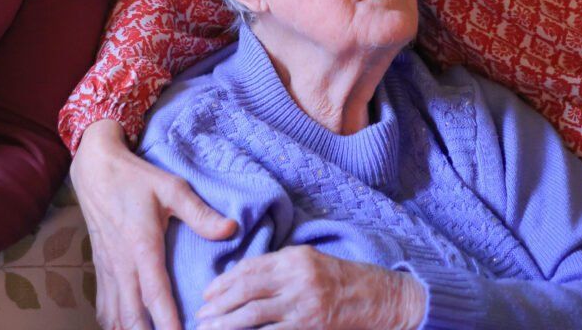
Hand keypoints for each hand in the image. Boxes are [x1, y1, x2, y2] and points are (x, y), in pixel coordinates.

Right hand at [71, 119, 237, 329]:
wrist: (95, 169)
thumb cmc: (135, 178)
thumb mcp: (171, 188)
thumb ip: (200, 213)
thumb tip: (230, 229)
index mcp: (142, 247)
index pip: (156, 295)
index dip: (168, 323)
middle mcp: (122, 264)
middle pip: (132, 316)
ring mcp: (108, 269)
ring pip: (115, 316)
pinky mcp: (100, 268)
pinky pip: (103, 306)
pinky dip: (113, 323)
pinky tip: (124, 329)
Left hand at [196, 246, 424, 329]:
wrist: (379, 297)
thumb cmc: (342, 279)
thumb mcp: (311, 262)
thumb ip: (279, 267)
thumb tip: (241, 278)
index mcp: (294, 258)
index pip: (249, 268)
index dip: (224, 282)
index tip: (207, 294)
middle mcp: (297, 277)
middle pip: (246, 290)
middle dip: (219, 304)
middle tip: (201, 316)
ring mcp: (303, 304)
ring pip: (253, 314)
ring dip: (227, 323)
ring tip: (209, 329)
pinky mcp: (309, 326)